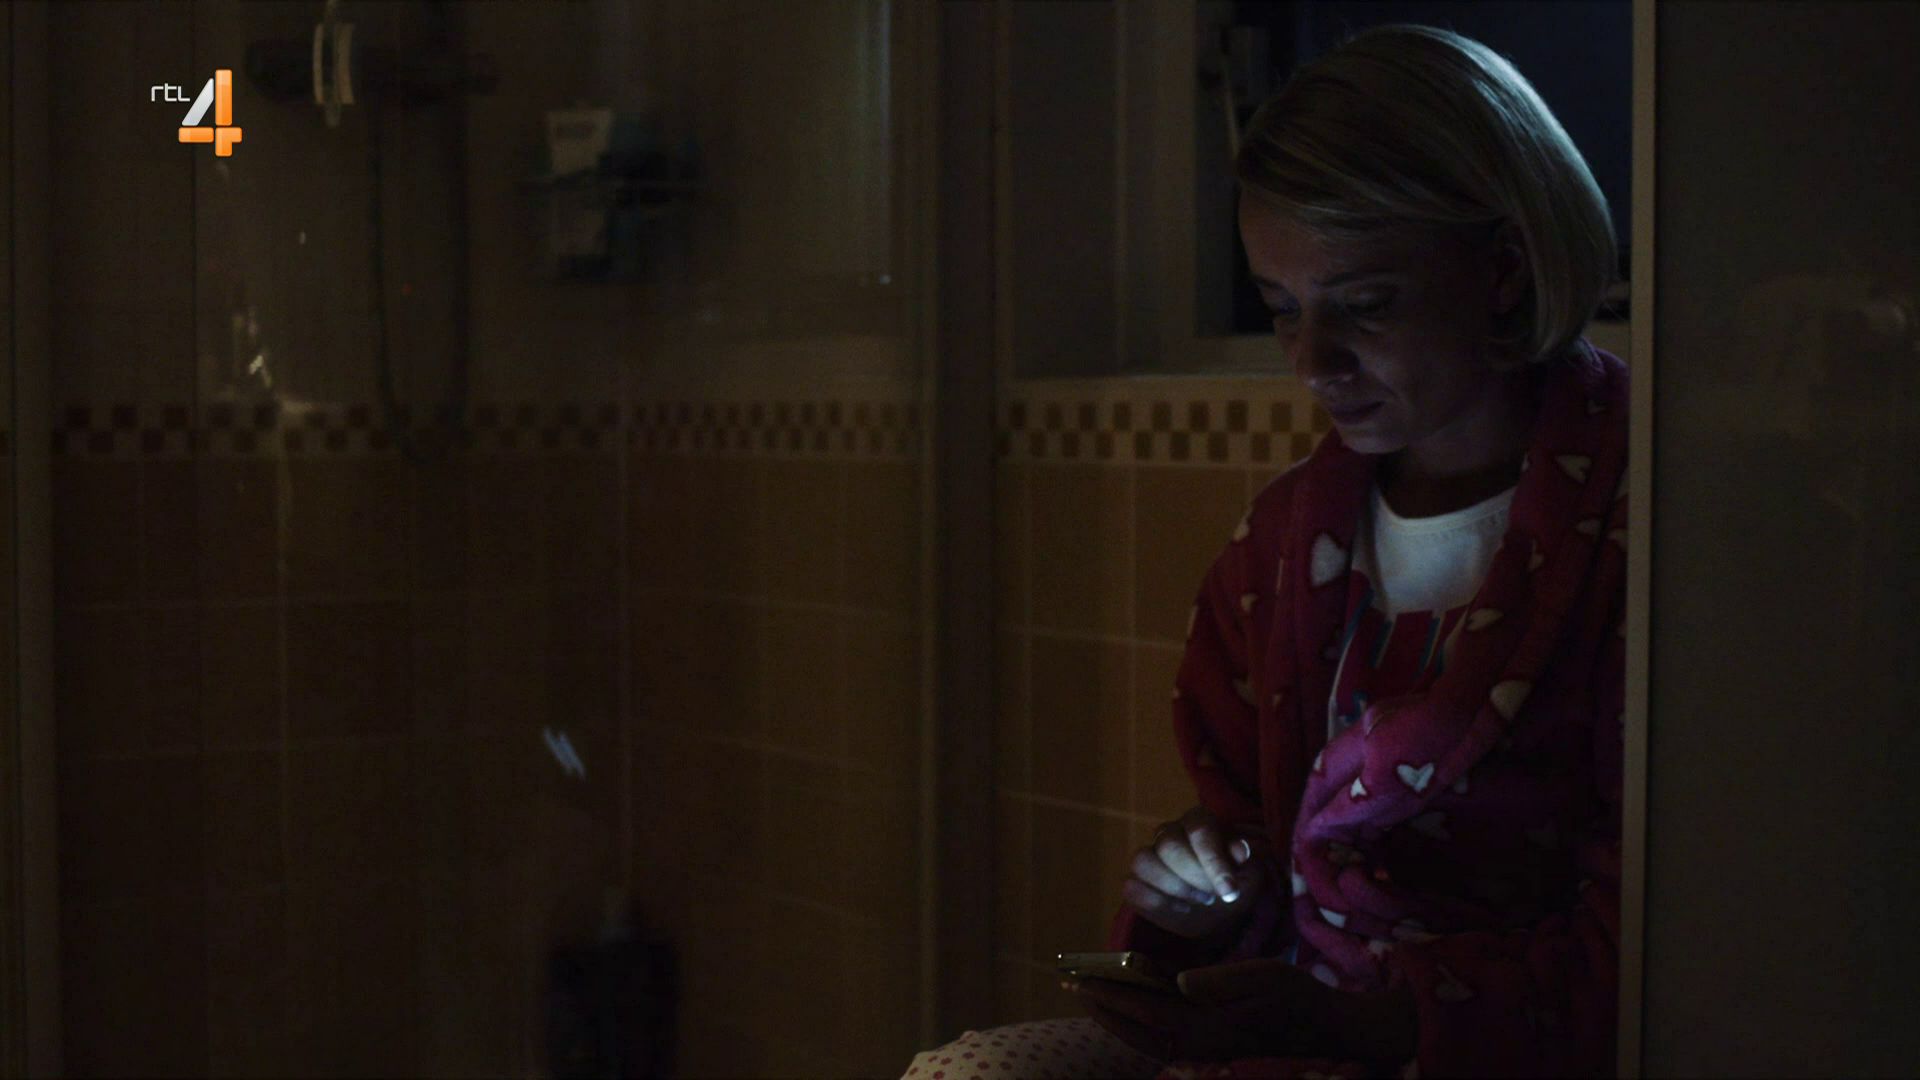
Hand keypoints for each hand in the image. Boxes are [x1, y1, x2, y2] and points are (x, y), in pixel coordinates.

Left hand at [1072, 957, 1417, 1066]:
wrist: (1329, 1030)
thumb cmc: (1300, 996)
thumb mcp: (1267, 975)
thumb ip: (1223, 979)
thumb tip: (1180, 981)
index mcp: (1212, 1026)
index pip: (1149, 1012)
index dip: (1113, 997)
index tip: (1082, 981)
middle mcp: (1203, 1045)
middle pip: (1139, 1032)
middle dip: (1103, 1009)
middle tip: (1070, 985)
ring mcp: (1207, 1052)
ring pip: (1148, 1042)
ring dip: (1117, 1021)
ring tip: (1091, 998)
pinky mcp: (1214, 1050)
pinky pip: (1164, 1044)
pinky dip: (1139, 1031)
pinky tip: (1132, 1013)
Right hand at [1121, 806, 1271, 941]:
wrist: (1220, 913)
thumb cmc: (1234, 885)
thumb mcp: (1250, 874)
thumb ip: (1244, 860)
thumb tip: (1240, 849)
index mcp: (1199, 821)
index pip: (1199, 830)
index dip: (1213, 861)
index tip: (1230, 892)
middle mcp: (1170, 832)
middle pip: (1169, 846)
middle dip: (1193, 878)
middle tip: (1212, 897)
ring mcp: (1149, 855)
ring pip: (1143, 861)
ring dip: (1173, 889)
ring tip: (1197, 902)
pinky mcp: (1136, 881)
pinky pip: (1132, 887)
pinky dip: (1156, 903)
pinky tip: (1180, 909)